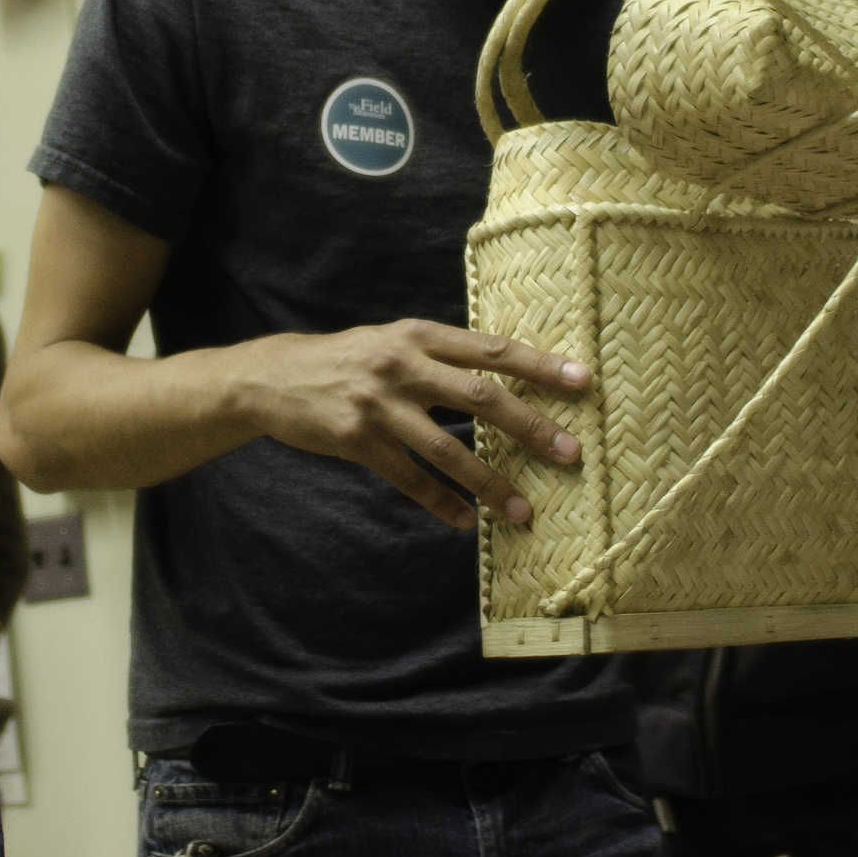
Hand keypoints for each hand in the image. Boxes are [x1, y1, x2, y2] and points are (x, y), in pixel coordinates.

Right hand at [234, 321, 587, 530]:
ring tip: (523, 510)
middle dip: (530, 427)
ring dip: (490, 482)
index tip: (583, 380)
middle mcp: (402, 365)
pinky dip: (440, 502)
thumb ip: (442, 354)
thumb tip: (506, 372)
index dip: (539, 365)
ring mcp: (378, 404)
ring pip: (448, 448)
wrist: (273, 377)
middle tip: (571, 453)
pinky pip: (409, 479)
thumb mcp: (394, 340)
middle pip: (480, 396)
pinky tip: (465, 521)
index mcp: (419, 334)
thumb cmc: (349, 358)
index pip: (492, 349)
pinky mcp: (357, 440)